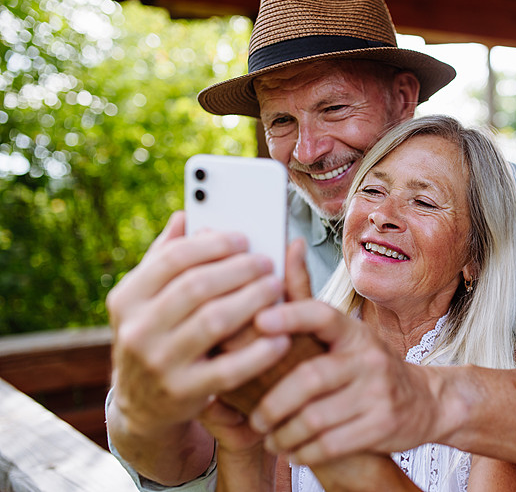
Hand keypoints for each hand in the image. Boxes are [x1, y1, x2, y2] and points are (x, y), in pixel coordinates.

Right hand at [106, 211, 290, 436]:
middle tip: (267, 262)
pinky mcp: (184, 394)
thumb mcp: (147, 300)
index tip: (244, 238)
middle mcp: (137, 330)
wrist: (142, 406)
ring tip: (276, 287)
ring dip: (252, 300)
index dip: (214, 244)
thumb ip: (164, 259)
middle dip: (239, 269)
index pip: (173, 259)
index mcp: (127, 298)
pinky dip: (259, 351)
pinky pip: (230, 368)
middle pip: (197, 287)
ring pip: (214, 321)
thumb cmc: (156, 337)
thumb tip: (185, 216)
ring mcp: (158, 364)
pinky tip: (281, 335)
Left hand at [249, 298, 442, 464]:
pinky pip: (330, 445)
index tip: (259, 322)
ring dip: (284, 435)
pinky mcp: (381, 426)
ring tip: (271, 439)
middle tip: (256, 419)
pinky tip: (294, 452)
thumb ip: (311, 318)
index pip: (323, 315)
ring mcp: (378, 393)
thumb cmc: (369, 369)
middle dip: (273, 403)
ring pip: (314, 419)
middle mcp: (369, 359)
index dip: (291, 316)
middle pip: (309, 378)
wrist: (426, 401)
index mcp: (355, 333)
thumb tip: (282, 264)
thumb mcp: (349, 339)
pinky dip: (303, 453)